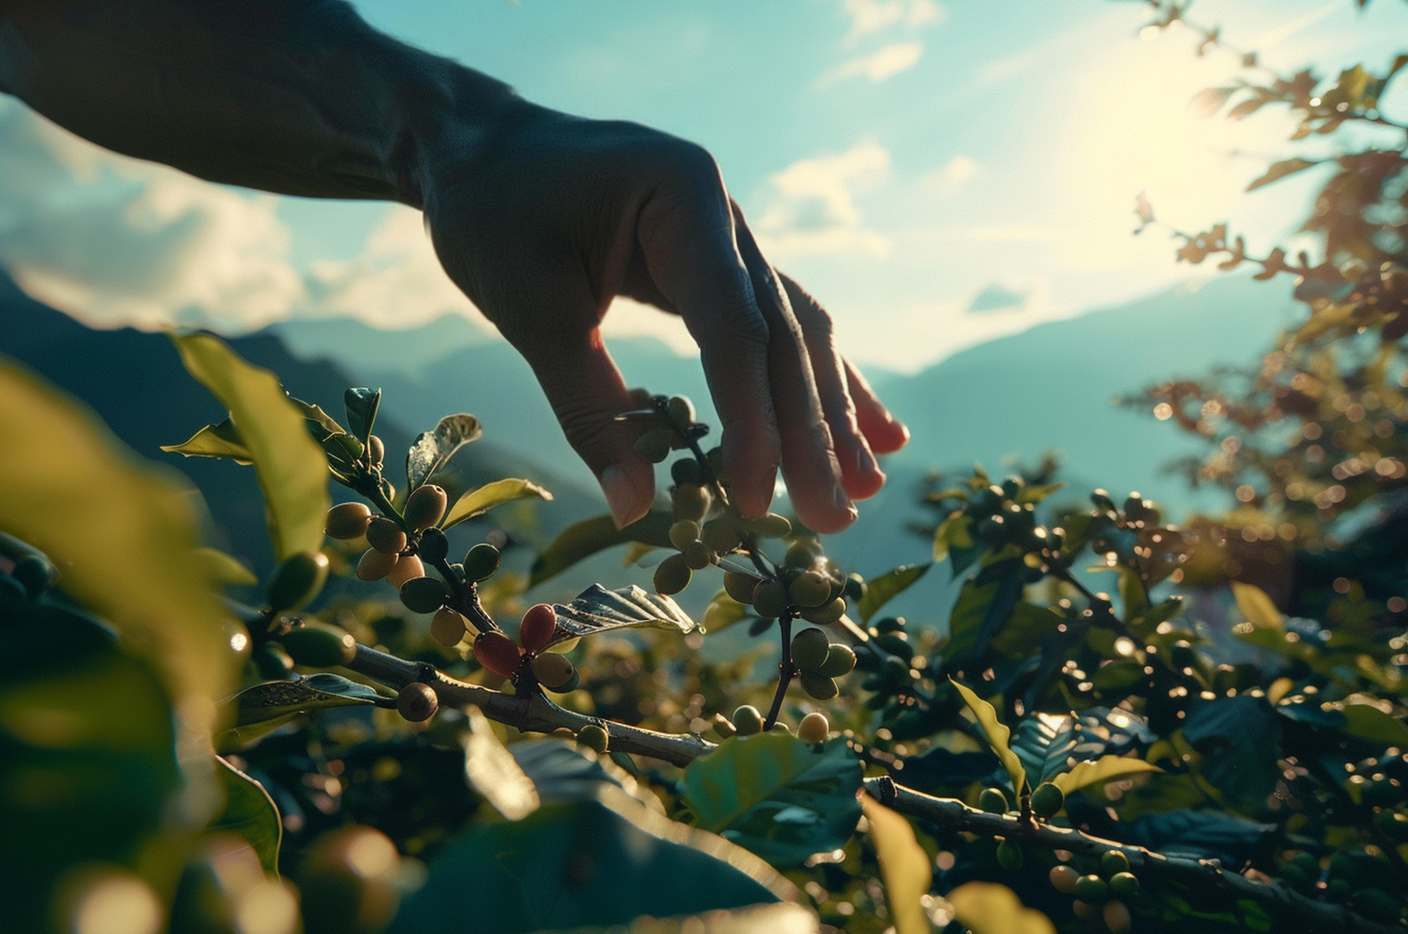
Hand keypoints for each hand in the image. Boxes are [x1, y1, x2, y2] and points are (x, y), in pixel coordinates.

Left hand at [419, 104, 907, 531]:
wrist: (480, 146)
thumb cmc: (492, 213)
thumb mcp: (527, 307)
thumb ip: (586, 404)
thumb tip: (636, 510)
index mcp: (683, 196)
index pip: (734, 326)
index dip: (751, 419)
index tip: (753, 500)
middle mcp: (724, 213)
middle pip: (782, 335)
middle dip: (811, 432)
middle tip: (834, 519)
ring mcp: (730, 236)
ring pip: (795, 334)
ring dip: (830, 412)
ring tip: (868, 486)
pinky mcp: (720, 264)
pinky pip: (777, 328)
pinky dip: (816, 382)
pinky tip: (867, 429)